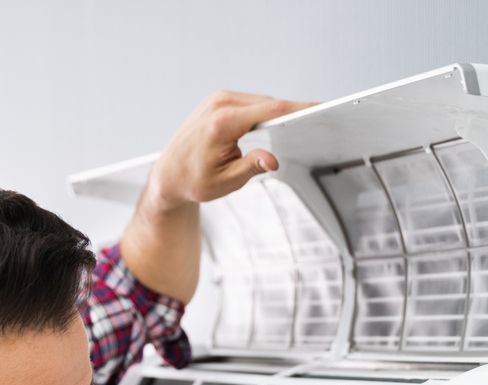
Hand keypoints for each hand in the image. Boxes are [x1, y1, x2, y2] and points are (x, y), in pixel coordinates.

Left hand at [120, 91, 313, 301]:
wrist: (168, 174)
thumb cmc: (193, 181)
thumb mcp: (225, 181)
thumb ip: (251, 167)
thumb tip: (273, 160)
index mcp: (222, 123)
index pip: (271, 110)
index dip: (298, 108)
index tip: (318, 108)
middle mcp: (220, 104)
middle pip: (269, 104)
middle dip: (291, 114)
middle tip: (312, 125)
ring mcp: (218, 99)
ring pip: (261, 102)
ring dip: (276, 114)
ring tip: (294, 128)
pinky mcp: (219, 100)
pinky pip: (250, 103)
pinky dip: (263, 112)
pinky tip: (272, 124)